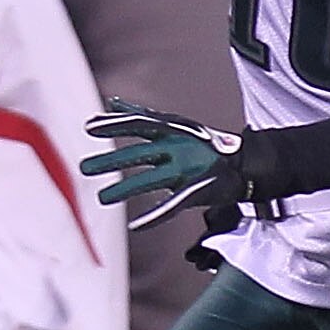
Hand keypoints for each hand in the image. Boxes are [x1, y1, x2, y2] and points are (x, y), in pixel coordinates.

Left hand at [81, 99, 249, 229]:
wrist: (243, 165)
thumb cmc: (203, 145)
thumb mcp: (172, 125)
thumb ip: (140, 115)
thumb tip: (113, 103)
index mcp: (171, 131)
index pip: (139, 124)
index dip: (114, 126)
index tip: (89, 128)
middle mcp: (178, 148)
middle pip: (140, 153)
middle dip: (112, 161)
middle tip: (86, 168)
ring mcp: (187, 170)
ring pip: (151, 180)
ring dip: (126, 190)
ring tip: (103, 199)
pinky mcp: (196, 192)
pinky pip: (172, 206)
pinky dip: (154, 217)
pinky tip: (136, 226)